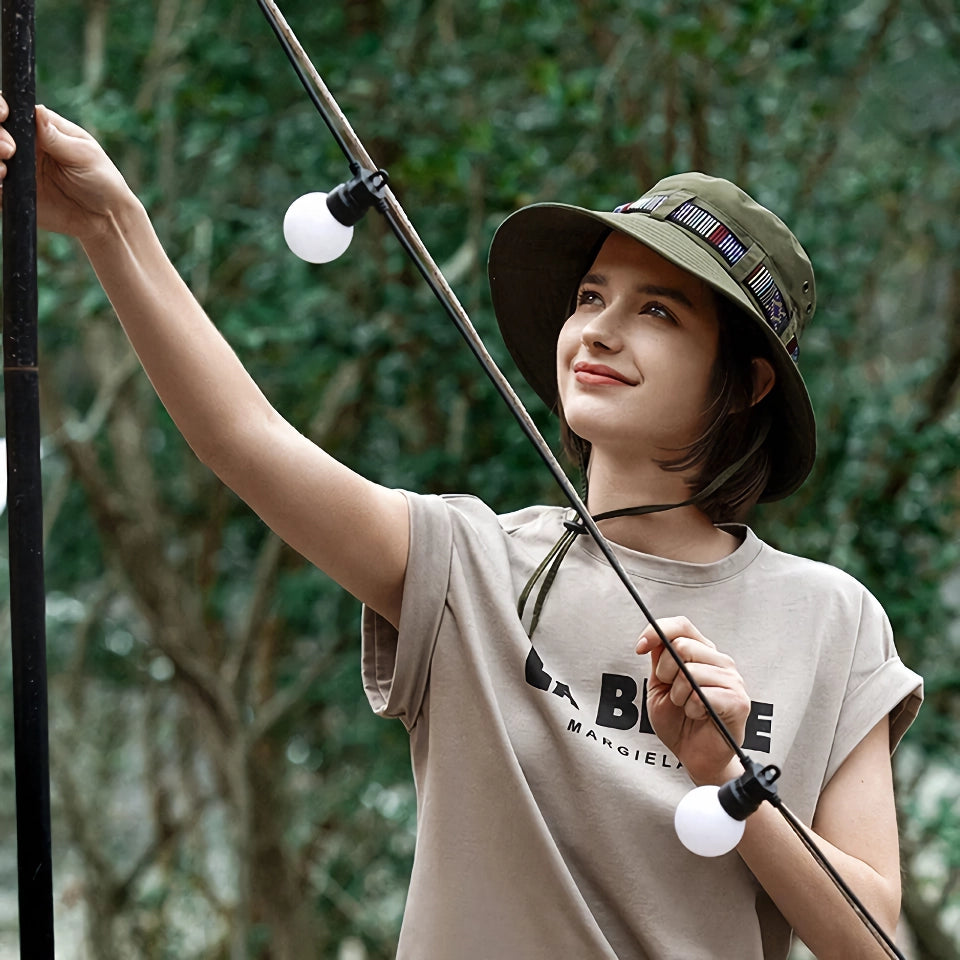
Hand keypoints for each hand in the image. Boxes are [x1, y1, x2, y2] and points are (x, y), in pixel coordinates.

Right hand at [0, 97, 133, 242]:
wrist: (105, 219)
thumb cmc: (102, 181)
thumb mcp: (84, 155)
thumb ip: (56, 137)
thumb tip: (36, 110)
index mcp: (40, 129)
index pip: (11, 111)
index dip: (1, 109)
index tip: (4, 115)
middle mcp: (24, 146)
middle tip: (9, 149)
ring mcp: (16, 169)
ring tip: (4, 170)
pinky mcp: (14, 193)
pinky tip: (2, 183)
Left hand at [636, 616, 750, 784]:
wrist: (694, 755)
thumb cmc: (679, 722)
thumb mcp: (659, 685)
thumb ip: (660, 659)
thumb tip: (654, 636)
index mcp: (702, 653)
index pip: (681, 625)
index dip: (657, 631)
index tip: (641, 647)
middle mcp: (720, 662)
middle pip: (682, 646)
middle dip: (665, 672)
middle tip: (672, 692)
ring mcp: (732, 680)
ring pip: (690, 672)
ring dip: (679, 695)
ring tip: (686, 707)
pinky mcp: (738, 701)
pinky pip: (702, 695)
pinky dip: (692, 708)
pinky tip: (698, 716)